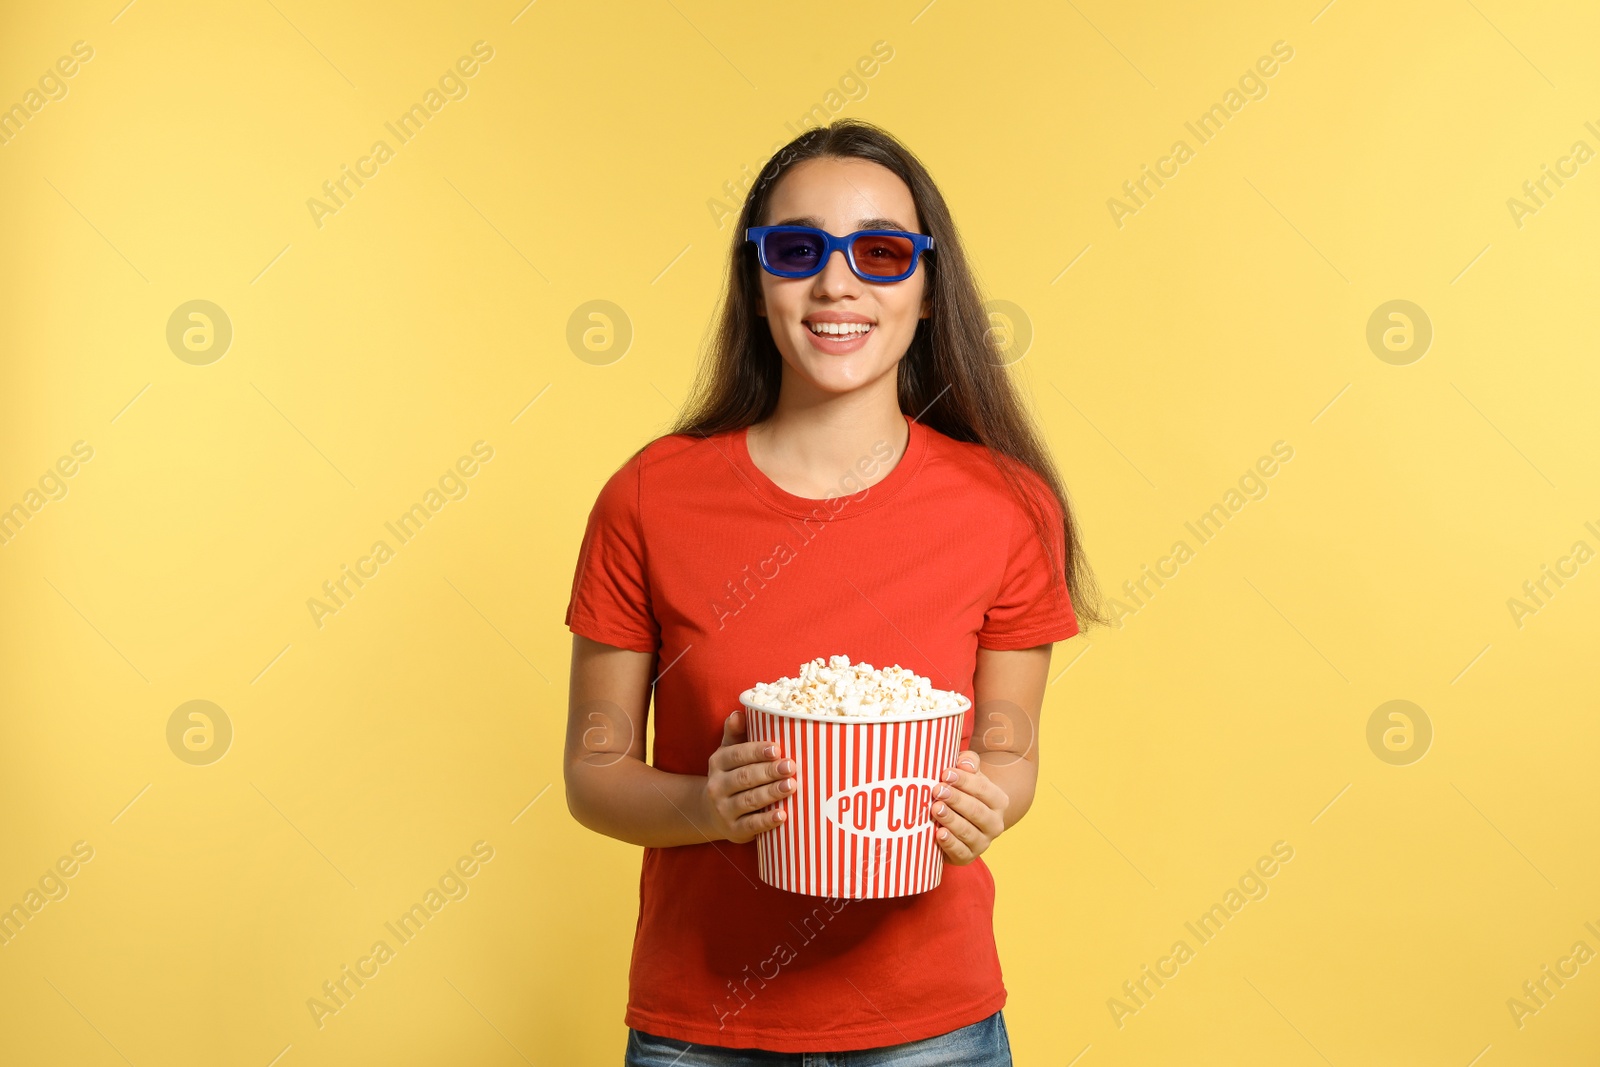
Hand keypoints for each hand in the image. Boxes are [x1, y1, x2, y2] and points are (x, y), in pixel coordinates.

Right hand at [701, 709, 796, 843]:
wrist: (709, 812)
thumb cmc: (729, 775)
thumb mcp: (728, 753)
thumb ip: (735, 734)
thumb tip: (739, 713)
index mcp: (718, 763)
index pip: (737, 755)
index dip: (756, 752)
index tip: (777, 748)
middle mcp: (717, 786)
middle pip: (744, 777)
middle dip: (768, 772)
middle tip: (791, 766)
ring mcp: (724, 810)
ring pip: (749, 800)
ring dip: (771, 793)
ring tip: (791, 786)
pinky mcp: (734, 830)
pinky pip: (751, 825)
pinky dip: (766, 821)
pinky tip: (782, 816)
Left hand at [931, 750, 1009, 864]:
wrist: (965, 823)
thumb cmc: (965, 793)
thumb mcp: (970, 776)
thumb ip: (969, 764)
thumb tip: (964, 762)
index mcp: (999, 801)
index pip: (983, 789)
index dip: (964, 781)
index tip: (946, 773)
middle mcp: (995, 824)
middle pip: (976, 811)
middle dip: (956, 799)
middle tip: (937, 790)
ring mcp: (983, 842)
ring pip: (968, 831)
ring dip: (951, 819)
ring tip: (936, 808)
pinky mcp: (968, 857)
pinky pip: (960, 851)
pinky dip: (949, 843)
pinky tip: (938, 833)